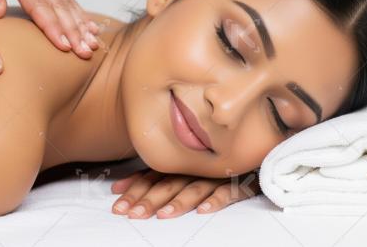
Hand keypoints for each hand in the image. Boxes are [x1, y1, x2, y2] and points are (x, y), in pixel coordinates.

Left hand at [0, 0, 100, 58]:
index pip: (37, 3)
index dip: (52, 27)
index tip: (64, 46)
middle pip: (58, 4)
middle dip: (74, 31)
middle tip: (86, 53)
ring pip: (66, 1)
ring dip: (81, 24)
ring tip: (93, 45)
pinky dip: (78, 13)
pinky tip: (90, 28)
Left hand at [110, 169, 259, 218]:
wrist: (249, 153)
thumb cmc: (207, 166)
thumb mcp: (176, 172)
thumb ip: (149, 179)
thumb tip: (117, 188)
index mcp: (178, 166)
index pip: (152, 178)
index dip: (135, 191)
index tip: (119, 205)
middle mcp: (193, 169)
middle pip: (169, 185)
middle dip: (150, 199)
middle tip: (134, 213)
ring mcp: (215, 176)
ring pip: (194, 189)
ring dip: (179, 202)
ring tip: (164, 214)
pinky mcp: (237, 182)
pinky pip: (227, 192)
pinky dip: (216, 200)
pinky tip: (203, 210)